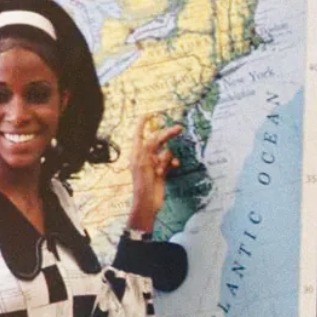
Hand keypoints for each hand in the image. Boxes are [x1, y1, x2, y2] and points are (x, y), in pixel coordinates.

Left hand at [127, 114, 182, 232]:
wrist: (147, 203)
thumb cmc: (142, 183)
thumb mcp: (144, 160)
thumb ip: (151, 145)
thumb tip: (158, 134)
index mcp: (136, 153)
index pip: (139, 134)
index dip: (142, 124)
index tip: (148, 114)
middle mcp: (144, 157)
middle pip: (157, 141)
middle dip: (167, 136)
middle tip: (179, 128)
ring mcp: (154, 164)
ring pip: (166, 152)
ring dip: (167, 159)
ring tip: (161, 170)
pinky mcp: (162, 172)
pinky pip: (170, 162)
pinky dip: (172, 163)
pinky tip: (174, 167)